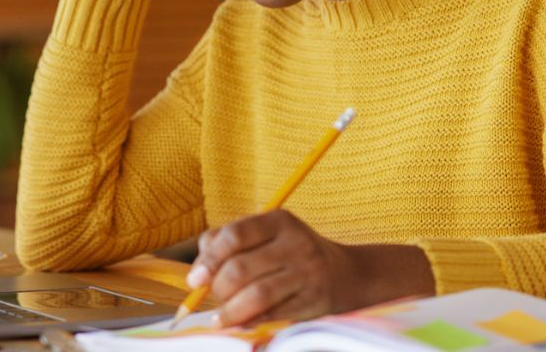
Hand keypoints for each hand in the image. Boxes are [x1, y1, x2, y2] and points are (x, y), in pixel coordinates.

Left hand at [186, 211, 434, 326]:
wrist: (350, 276)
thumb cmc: (293, 255)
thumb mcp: (268, 236)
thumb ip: (229, 242)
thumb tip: (199, 269)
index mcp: (279, 220)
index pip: (234, 236)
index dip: (209, 259)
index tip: (195, 279)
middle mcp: (296, 243)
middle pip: (241, 268)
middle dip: (218, 288)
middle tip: (212, 298)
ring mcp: (307, 272)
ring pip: (256, 295)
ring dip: (231, 310)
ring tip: (220, 319)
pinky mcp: (314, 300)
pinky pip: (274, 314)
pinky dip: (251, 321)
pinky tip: (241, 323)